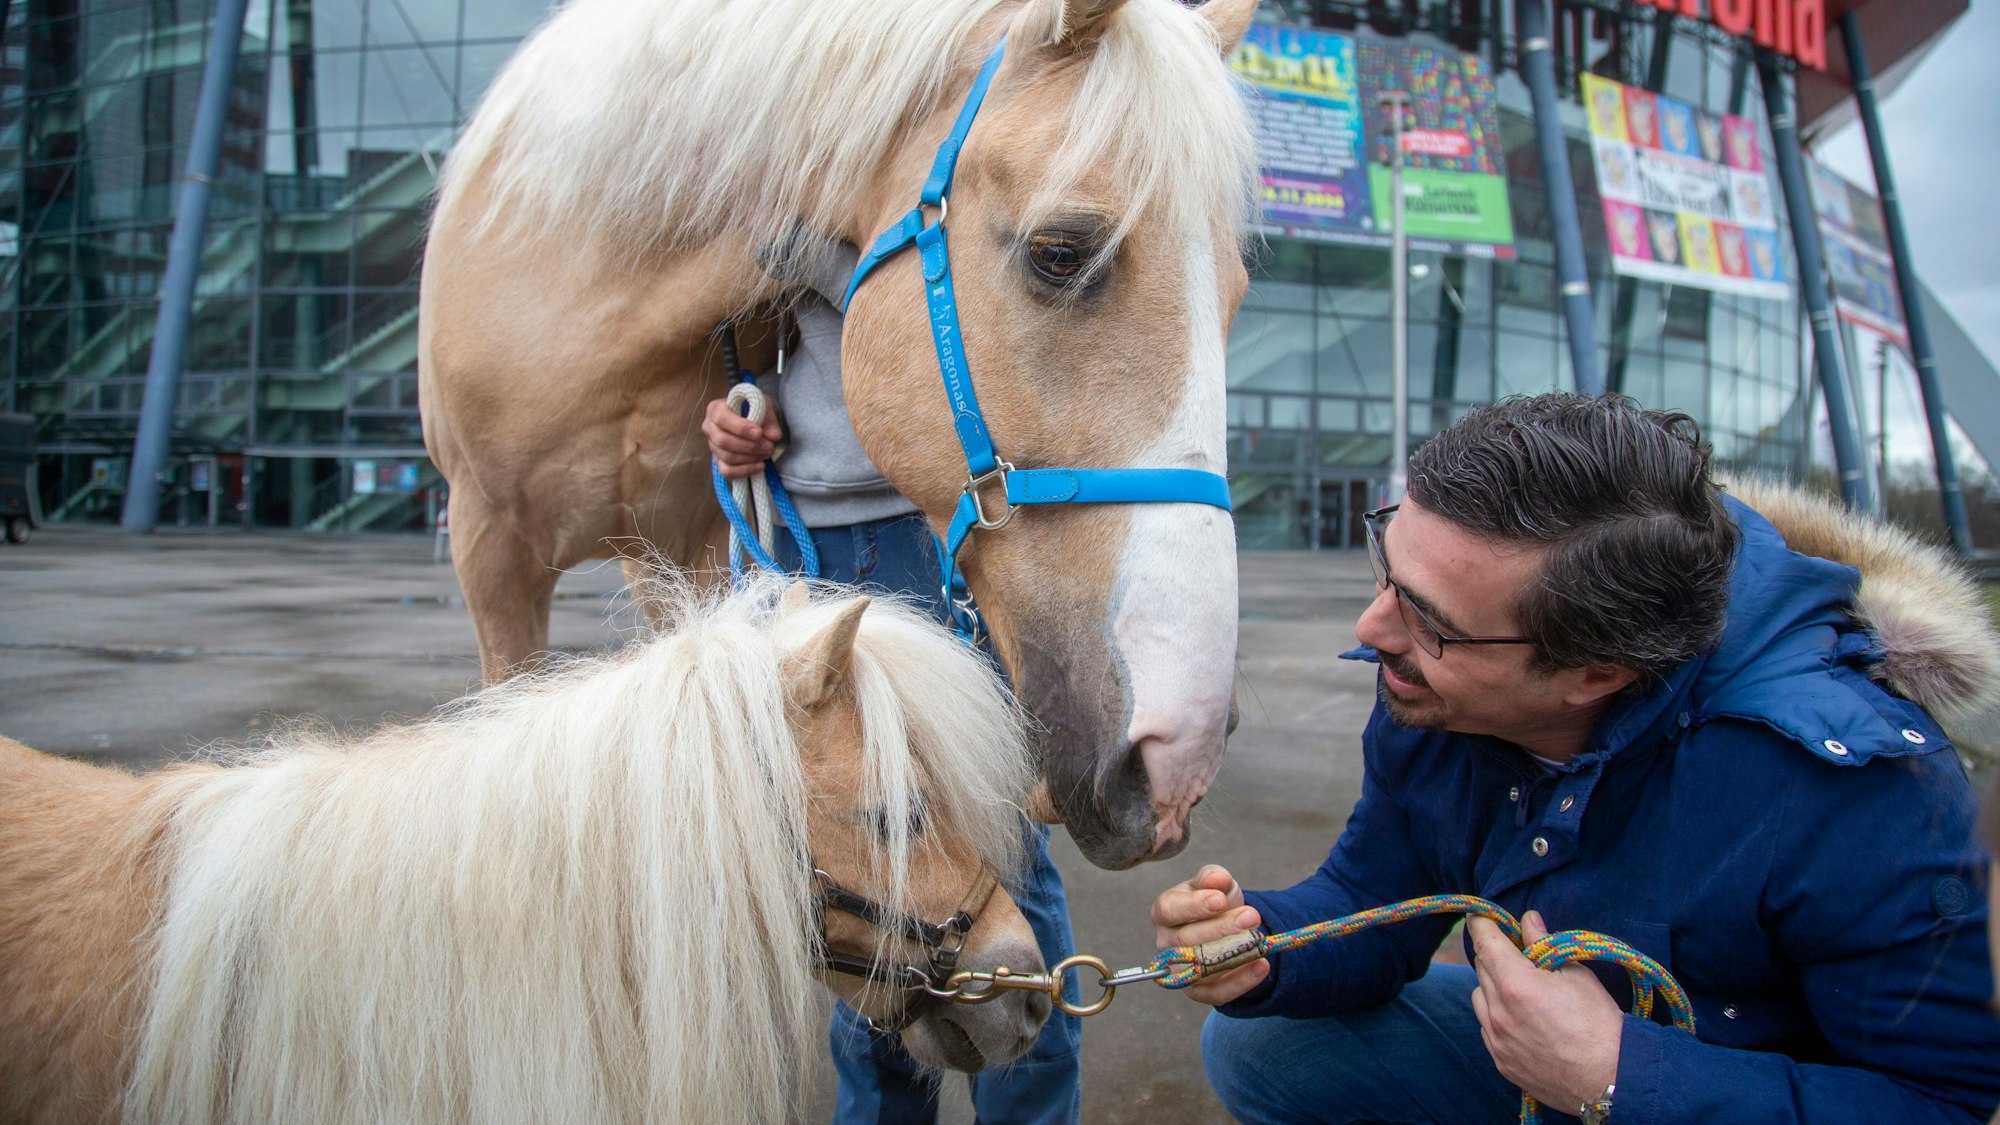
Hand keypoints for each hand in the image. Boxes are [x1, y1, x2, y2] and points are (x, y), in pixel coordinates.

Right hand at [702, 397, 781, 478]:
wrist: (755, 420)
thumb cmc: (756, 410)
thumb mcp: (765, 407)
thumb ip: (769, 420)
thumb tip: (774, 436)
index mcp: (715, 408)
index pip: (722, 419)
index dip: (740, 428)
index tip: (759, 433)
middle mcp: (709, 427)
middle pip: (723, 441)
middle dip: (749, 446)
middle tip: (769, 447)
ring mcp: (712, 446)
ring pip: (727, 457)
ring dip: (750, 458)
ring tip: (767, 453)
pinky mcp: (718, 461)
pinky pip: (727, 471)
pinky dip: (744, 471)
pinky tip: (760, 466)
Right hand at [1148, 864, 1268, 1005]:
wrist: (1227, 927)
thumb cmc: (1215, 900)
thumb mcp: (1216, 884)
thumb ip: (1215, 878)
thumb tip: (1217, 879)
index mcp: (1164, 912)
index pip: (1169, 910)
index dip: (1194, 906)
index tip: (1221, 900)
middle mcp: (1166, 943)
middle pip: (1187, 940)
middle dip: (1222, 928)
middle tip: (1252, 916)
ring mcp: (1179, 969)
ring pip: (1201, 968)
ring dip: (1233, 955)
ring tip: (1259, 943)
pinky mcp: (1197, 991)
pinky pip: (1216, 993)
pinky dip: (1240, 981)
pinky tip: (1261, 966)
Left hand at [1468, 911, 1621, 1112]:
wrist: (1611, 1079)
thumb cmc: (1599, 1023)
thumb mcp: (1577, 974)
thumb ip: (1545, 944)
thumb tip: (1528, 921)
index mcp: (1516, 985)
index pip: (1485, 942)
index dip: (1481, 924)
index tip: (1480, 916)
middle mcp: (1498, 1012)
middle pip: (1482, 968)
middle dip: (1495, 954)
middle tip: (1516, 952)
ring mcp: (1497, 1040)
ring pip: (1480, 998)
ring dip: (1493, 986)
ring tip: (1523, 990)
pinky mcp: (1501, 1062)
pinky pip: (1487, 1028)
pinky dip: (1497, 1016)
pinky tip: (1524, 1019)